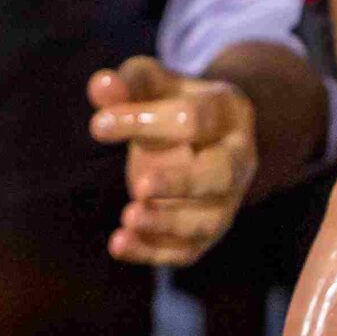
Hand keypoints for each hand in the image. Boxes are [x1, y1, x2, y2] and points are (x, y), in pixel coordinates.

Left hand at [88, 55, 258, 263]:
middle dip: (181, 183)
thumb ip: (128, 83)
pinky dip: (154, 252)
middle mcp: (237, 158)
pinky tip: (120, 243)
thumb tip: (101, 86)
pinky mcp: (208, 230)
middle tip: (139, 186)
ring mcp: (227, 199)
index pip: (194, 119)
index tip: (98, 126)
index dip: (146, 122)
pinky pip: (187, 250)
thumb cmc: (172, 104)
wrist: (203, 136)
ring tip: (128, 218)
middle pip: (219, 175)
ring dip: (167, 224)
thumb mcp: (153, 85)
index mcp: (227, 113)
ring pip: (207, 221)